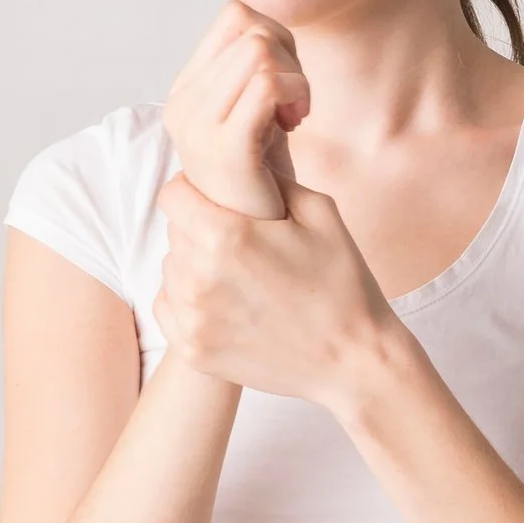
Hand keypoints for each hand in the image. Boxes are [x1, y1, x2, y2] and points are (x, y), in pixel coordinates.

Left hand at [150, 167, 405, 410]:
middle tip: (242, 244)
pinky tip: (230, 305)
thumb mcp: (320, 212)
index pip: (174, 194)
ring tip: (241, 278)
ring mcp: (193, 318)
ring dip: (196, 266)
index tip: (216, 200)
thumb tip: (242, 161)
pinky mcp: (194, 350)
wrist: (354, 361)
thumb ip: (271, 179)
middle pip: (175, 232)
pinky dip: (191, 302)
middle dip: (201, 228)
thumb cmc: (344, 283)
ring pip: (172, 269)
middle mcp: (200, 276)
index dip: (195, 190)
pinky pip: (169, 307)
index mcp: (228, 236)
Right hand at [162, 1, 311, 219]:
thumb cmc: (264, 171)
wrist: (264, 234)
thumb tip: (264, 27)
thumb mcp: (252, 108)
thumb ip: (251, 66)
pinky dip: (296, 94)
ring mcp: (197, 126)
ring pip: (262, 50)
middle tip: (292, 104)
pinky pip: (268, 83)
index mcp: (186, 89)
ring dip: (296, 79)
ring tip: (292, 115)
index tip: (280, 83)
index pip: (236, 16)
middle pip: (254, 30)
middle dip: (291, 59)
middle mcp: (182, 103)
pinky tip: (295, 123)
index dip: (275, 38)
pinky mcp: (225, 147)